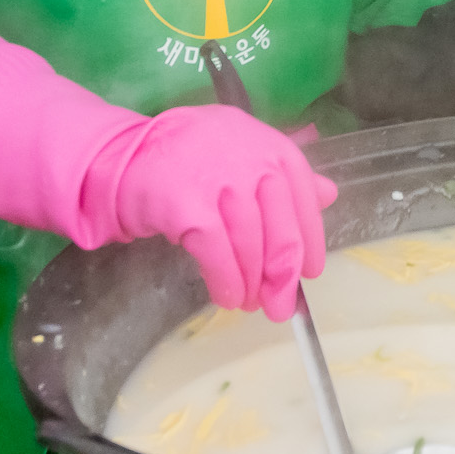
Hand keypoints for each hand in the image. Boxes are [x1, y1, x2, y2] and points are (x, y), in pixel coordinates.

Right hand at [103, 104, 336, 319]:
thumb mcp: (243, 152)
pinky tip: (228, 297)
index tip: (309, 273)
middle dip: (283, 276)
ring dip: (252, 284)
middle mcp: (252, 160)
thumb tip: (328, 195)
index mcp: (270, 146)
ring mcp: (220, 182)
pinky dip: (226, 282)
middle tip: (281, 306)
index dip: (310, 241)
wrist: (126, 155)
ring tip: (250, 304)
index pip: (304, 199)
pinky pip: (217, 255)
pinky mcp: (188, 206)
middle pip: (281, 229)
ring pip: (250, 246)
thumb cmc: (191, 157)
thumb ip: (283, 174)